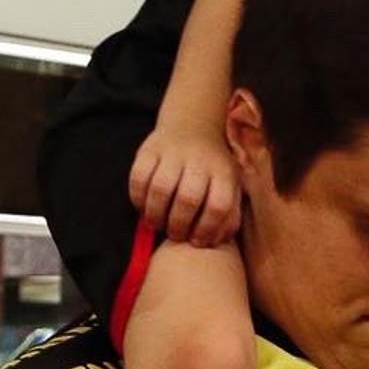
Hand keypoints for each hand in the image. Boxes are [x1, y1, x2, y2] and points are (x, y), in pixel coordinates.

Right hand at [129, 124, 240, 245]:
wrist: (193, 126)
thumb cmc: (213, 168)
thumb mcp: (230, 185)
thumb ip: (229, 214)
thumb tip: (214, 241)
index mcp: (223, 172)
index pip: (219, 206)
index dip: (207, 229)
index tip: (197, 241)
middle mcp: (200, 161)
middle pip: (188, 199)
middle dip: (179, 225)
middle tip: (175, 235)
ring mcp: (173, 154)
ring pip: (160, 189)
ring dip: (156, 215)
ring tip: (157, 225)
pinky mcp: (149, 150)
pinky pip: (138, 178)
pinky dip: (138, 198)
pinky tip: (143, 207)